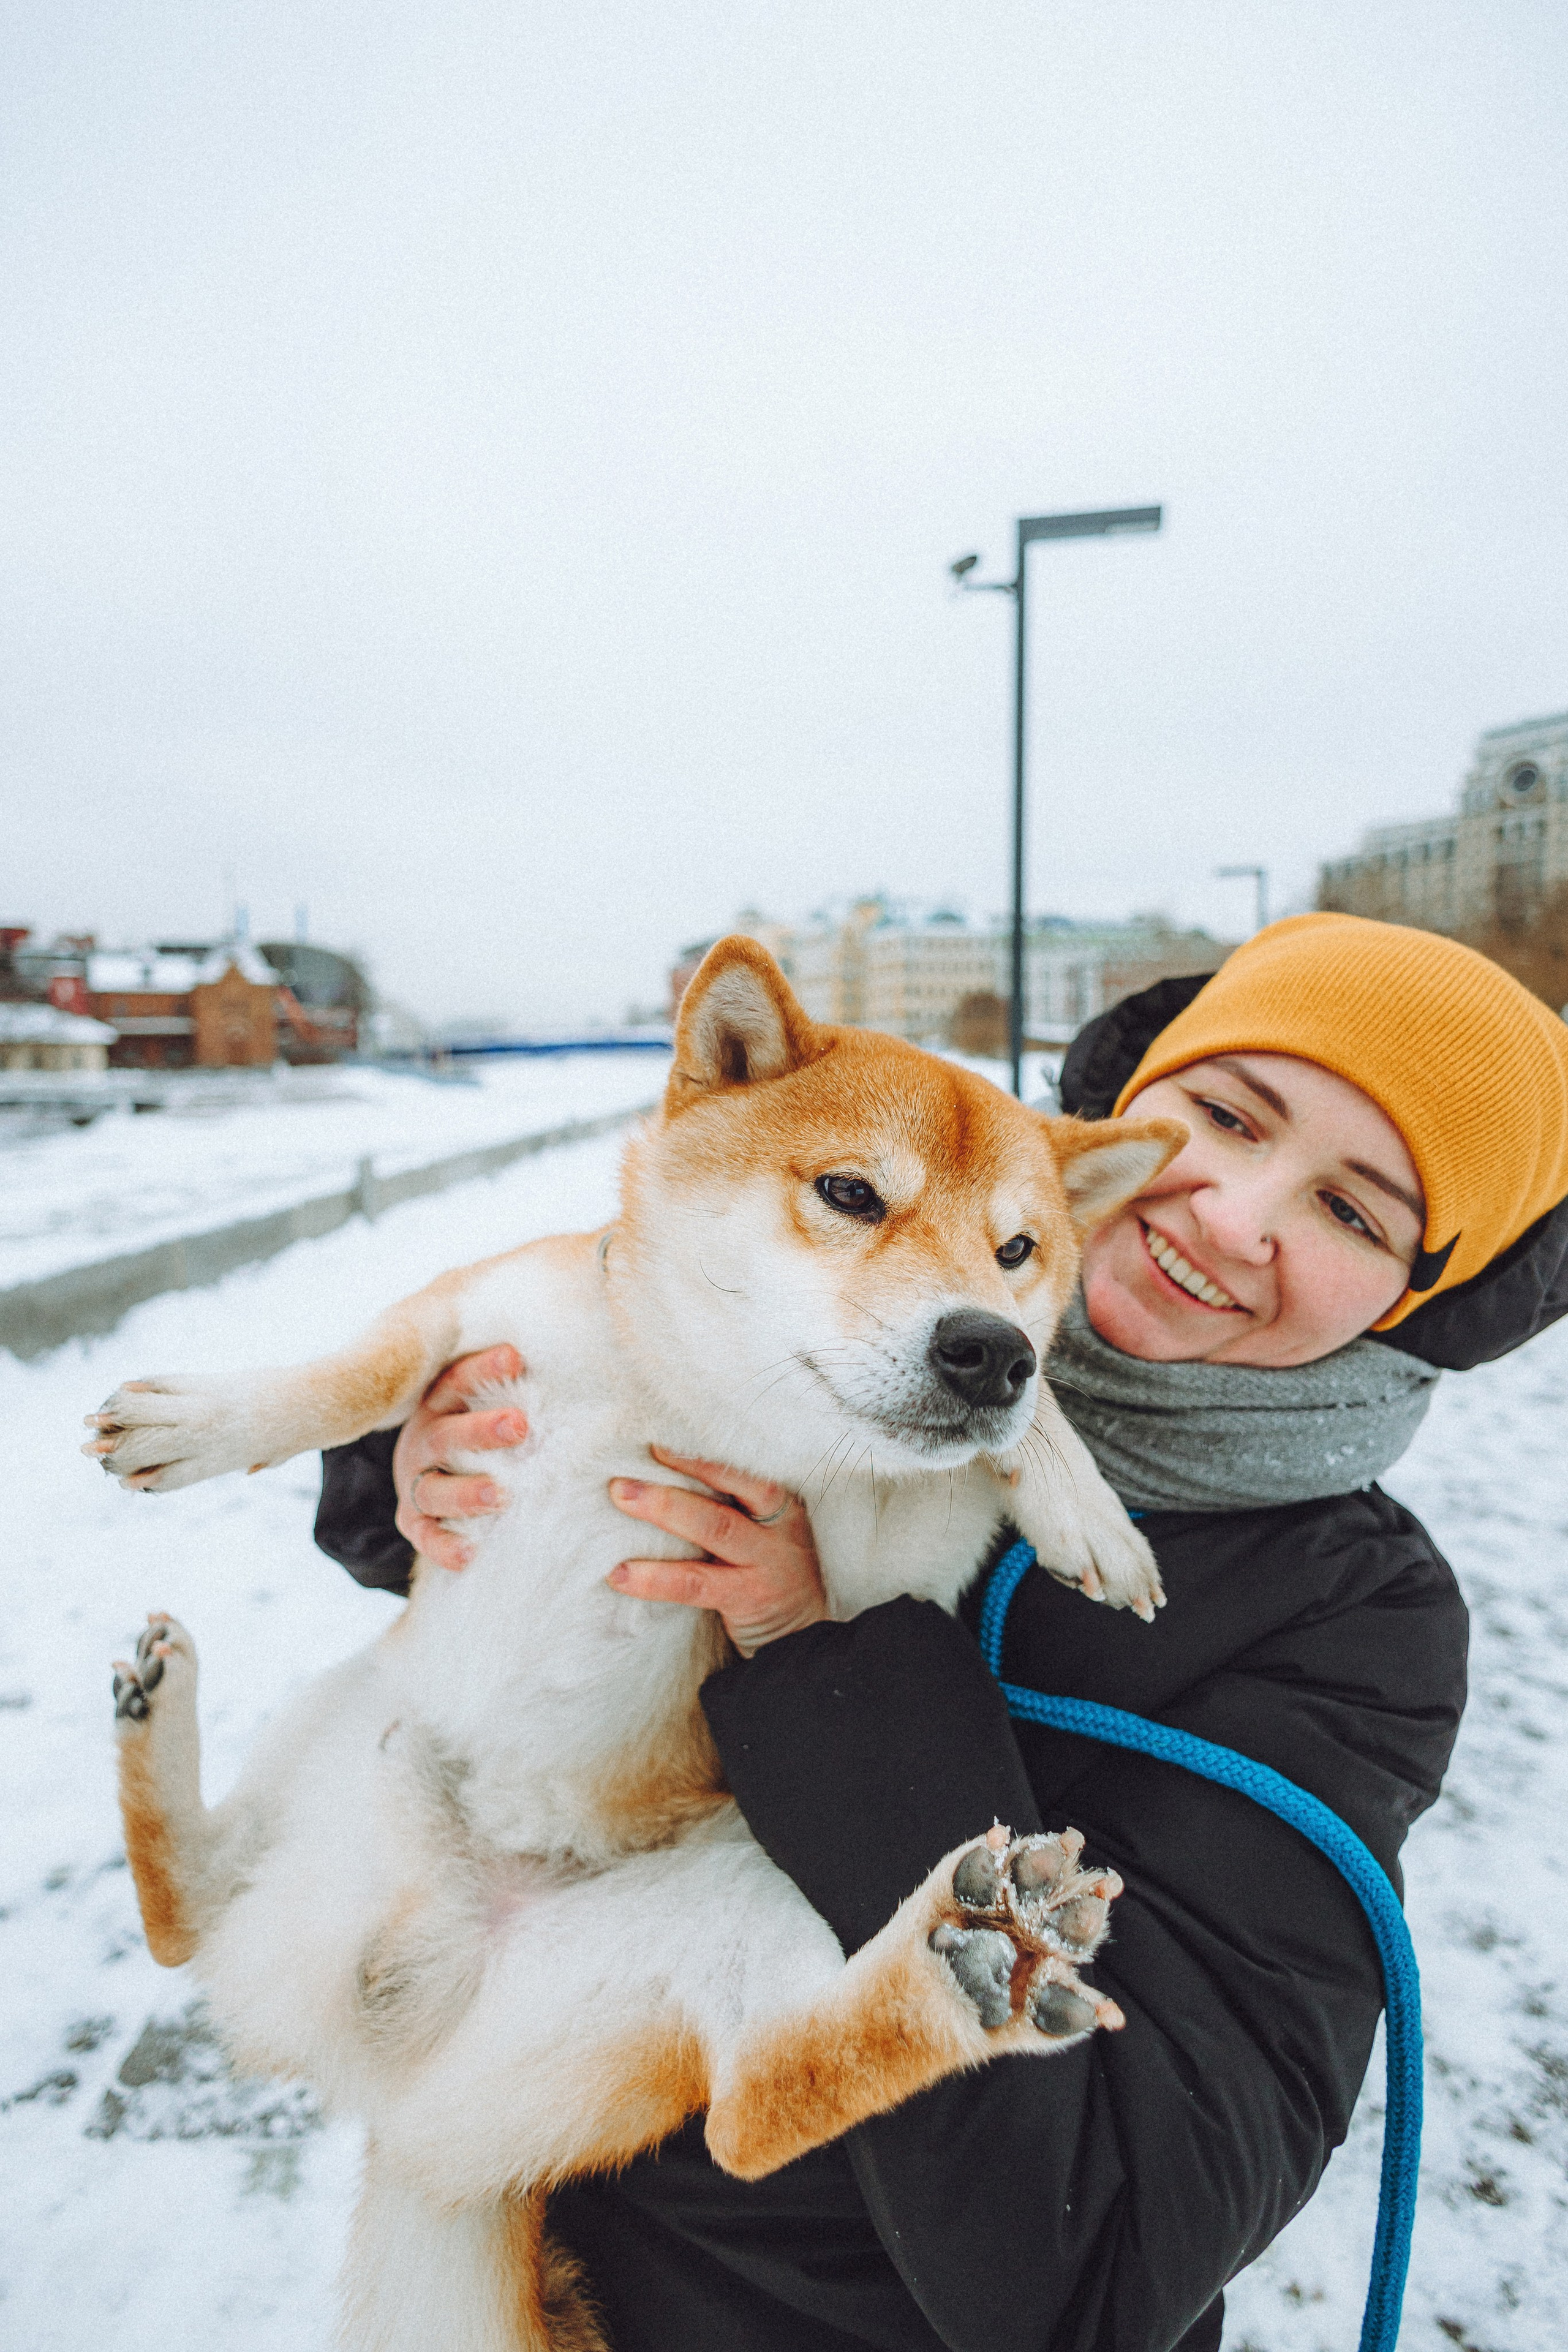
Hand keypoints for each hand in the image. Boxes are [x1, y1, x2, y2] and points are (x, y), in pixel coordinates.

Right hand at [392, 1347, 527, 1570]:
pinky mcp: (415, 1524)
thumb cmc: (477, 1436)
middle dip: (481, 1430)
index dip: (482, 1370)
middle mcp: (422, 1444)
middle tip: (520, 1425)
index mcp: (438, 1407)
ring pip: (433, 1489)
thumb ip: (515, 1391)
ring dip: (466, 1493)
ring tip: (500, 1495)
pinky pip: (425, 1538)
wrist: (428, 1480)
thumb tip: (573, 1366)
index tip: (515, 1358)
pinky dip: (445, 1546)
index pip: (455, 1382)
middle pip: (445, 1435)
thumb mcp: (487, 1406)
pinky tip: (469, 1555)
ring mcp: (416, 1485)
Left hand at [606, 1451, 826, 1655]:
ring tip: (622, 1500)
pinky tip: (619, 1574)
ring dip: (664, 1512)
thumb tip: (655, 1481)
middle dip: (677, 1475)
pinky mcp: (749, 1598)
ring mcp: (767, 1563)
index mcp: (780, 1504)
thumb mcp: (763, 1534)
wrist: (805, 1636)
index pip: (742, 1470)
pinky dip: (654, 1578)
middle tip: (626, 1475)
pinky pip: (695, 1584)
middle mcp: (778, 1527)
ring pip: (714, 1528)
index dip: (700, 1456)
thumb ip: (727, 1509)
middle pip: (728, 1491)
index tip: (657, 1442)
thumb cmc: (768, 1575)